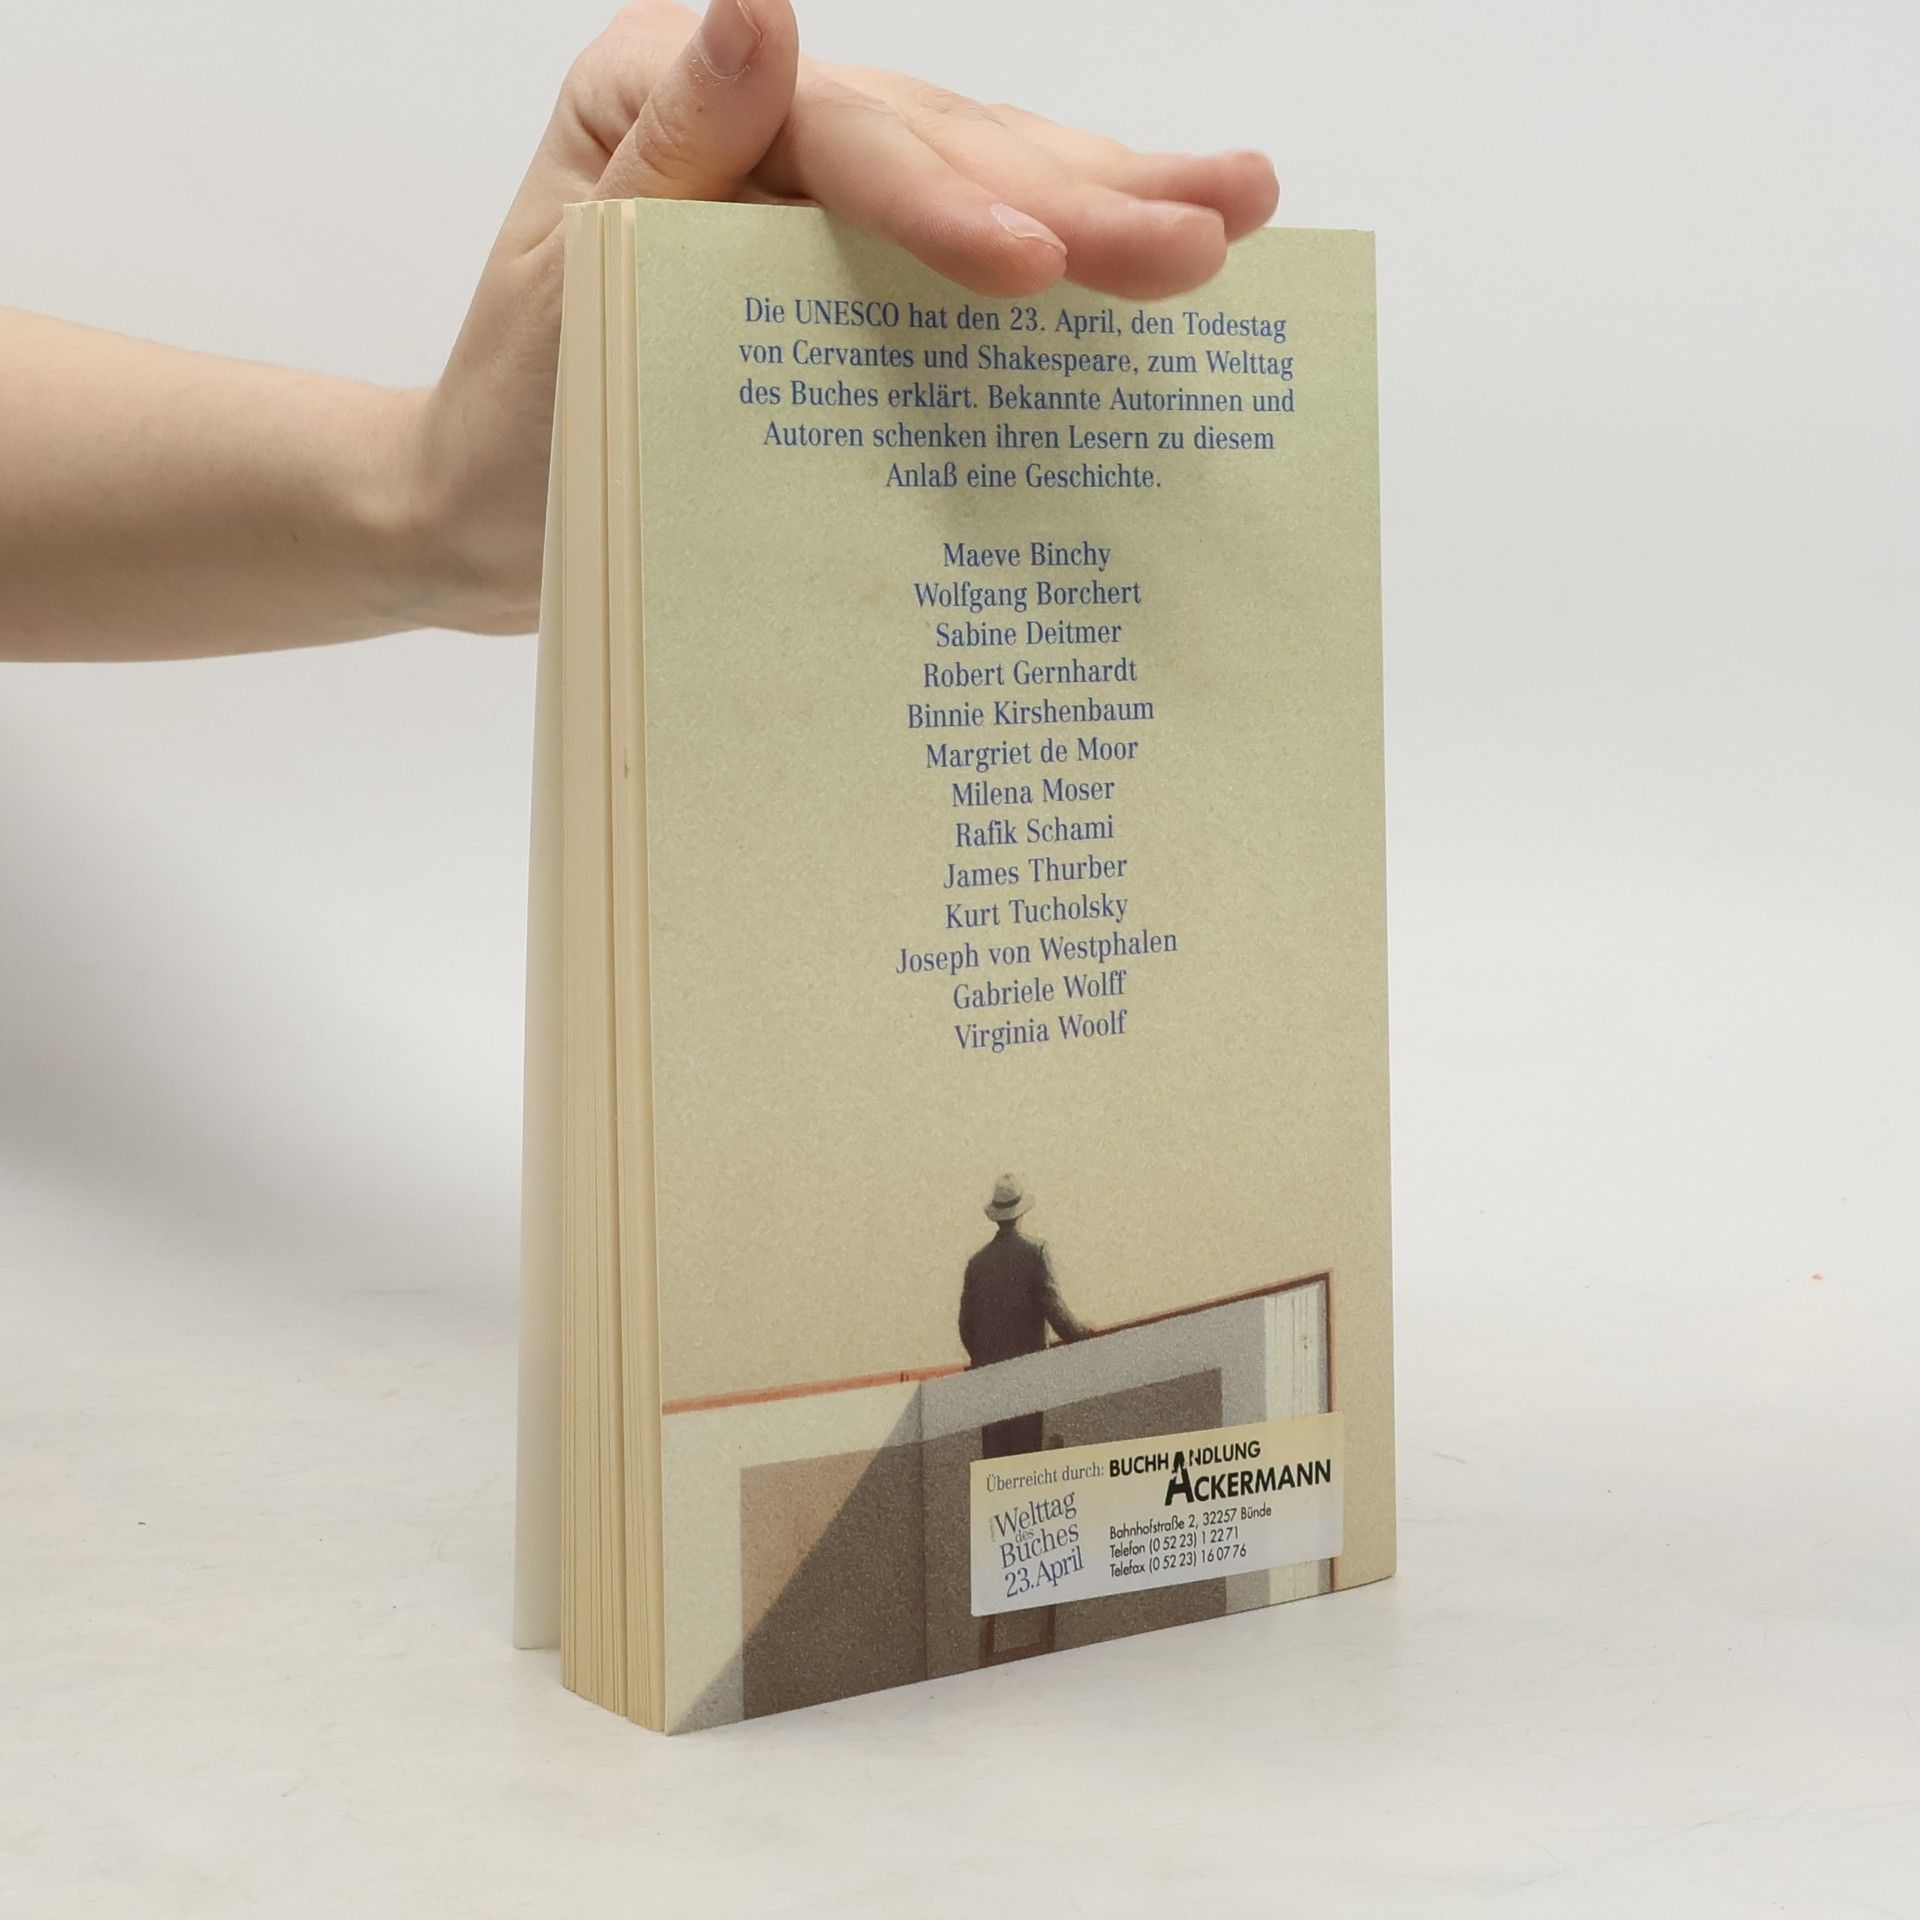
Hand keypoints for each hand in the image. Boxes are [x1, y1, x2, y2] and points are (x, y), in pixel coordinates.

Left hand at [405, 0, 1278, 633]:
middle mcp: (760, 119)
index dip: (950, 200)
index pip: (842, 136)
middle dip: (1082, 194)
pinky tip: (1168, 223)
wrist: (499, 512)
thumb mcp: (571, 297)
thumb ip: (674, 159)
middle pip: (941, 142)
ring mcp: (819, 188)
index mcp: (672, 99)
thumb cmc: (520, 424)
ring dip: (1116, 193)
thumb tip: (760, 8)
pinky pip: (976, 245)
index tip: (1040, 266)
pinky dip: (1071, 240)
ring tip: (1238, 207)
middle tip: (1209, 235)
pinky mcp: (857, 264)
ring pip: (986, 173)